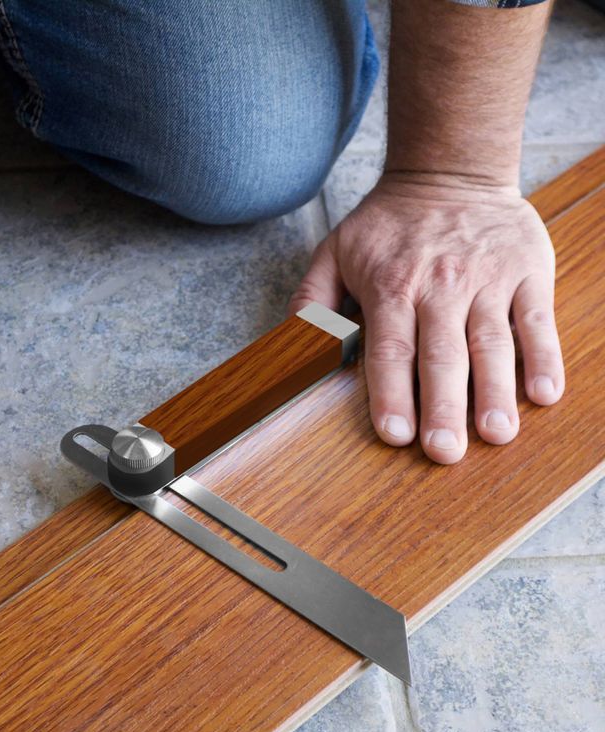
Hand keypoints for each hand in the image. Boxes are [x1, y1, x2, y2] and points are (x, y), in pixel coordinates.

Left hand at [289, 173, 563, 463]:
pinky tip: (543, 393)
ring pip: (491, 342)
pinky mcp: (526, 270)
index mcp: (391, 286)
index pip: (390, 350)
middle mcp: (440, 285)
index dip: (391, 394)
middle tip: (444, 452)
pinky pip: (535, 318)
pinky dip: (542, 356)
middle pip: (441, 355)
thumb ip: (312, 298)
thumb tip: (296, 344)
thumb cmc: (388, 224)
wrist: (449, 171)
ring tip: (496, 434)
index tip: (394, 435)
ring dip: (495, 392)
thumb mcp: (335, 251)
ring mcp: (487, 278)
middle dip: (442, 407)